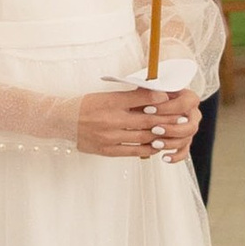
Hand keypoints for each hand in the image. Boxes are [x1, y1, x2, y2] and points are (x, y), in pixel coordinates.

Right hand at [77, 84, 194, 160]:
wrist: (62, 121)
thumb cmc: (88, 105)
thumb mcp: (108, 96)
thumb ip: (133, 96)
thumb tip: (159, 94)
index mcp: (112, 103)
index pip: (143, 102)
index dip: (162, 104)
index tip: (176, 105)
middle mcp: (111, 120)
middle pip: (146, 121)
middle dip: (166, 121)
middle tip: (182, 121)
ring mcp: (109, 137)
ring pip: (142, 138)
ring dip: (159, 137)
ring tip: (173, 134)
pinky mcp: (106, 150)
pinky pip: (132, 152)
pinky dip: (146, 150)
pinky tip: (156, 147)